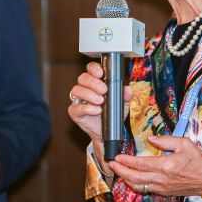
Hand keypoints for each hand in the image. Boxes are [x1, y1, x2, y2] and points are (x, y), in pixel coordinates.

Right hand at [68, 61, 131, 178]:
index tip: (101, 74)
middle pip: (82, 78)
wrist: (108, 133)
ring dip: (89, 94)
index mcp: (96, 82)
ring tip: (101, 101)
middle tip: (104, 90)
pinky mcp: (74, 112)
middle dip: (93, 83)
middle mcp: (85, 88)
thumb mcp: (123, 105)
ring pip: (76, 90)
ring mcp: (78, 100)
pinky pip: (76, 107)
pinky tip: (96, 110)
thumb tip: (127, 90)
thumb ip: (125, 96)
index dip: (94, 68)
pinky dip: (87, 108)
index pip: (91, 69)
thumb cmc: (113, 115)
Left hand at [109, 136, 201, 197]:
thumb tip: (151, 139)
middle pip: (135, 177)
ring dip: (126, 179)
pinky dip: (135, 184)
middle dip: (121, 170)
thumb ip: (165, 140)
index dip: (126, 161)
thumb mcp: (184, 144)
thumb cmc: (198, 161)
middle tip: (111, 164)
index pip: (140, 164)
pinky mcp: (164, 192)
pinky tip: (132, 179)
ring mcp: (162, 187)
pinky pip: (146, 189)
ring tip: (118, 171)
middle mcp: (162, 179)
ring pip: (138, 186)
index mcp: (165, 166)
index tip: (117, 157)